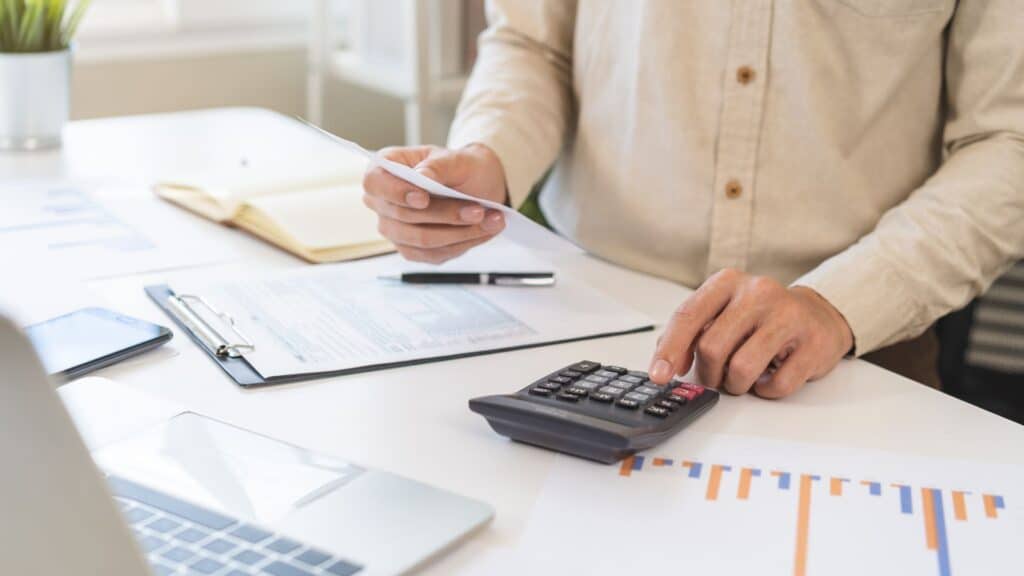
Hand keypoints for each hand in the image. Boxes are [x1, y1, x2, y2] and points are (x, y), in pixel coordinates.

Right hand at [362, 143, 508, 263]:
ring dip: (459, 233)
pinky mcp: (413, 250)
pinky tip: (484, 231)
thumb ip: (438, 166)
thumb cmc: (463, 168)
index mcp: (384, 169)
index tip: (424, 198)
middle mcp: (383, 202)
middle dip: (445, 215)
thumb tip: (422, 176)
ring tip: (491, 220)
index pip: (374, 183)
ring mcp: (396, 230)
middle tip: (479, 210)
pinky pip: (434, 254)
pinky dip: (463, 244)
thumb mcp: (457, 158)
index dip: (395, 193)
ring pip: (421, 240)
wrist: (479, 187)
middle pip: (402, 217)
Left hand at [648, 269, 853, 398]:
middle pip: (712, 347)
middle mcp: (758, 292)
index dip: (669, 349)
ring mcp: (788, 315)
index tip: (658, 375)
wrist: (818, 316)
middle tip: (715, 378)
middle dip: (708, 373)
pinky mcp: (813, 343)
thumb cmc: (761, 319)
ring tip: (742, 378)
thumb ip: (692, 331)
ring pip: (742, 368)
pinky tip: (769, 376)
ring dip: (735, 385)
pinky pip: (777, 384)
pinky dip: (766, 390)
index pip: (688, 316)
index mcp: (728, 282)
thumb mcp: (723, 312)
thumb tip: (664, 361)